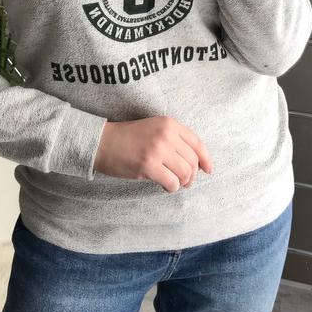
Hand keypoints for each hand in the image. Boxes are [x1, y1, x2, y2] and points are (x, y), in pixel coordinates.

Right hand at [93, 116, 213, 193]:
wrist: (103, 142)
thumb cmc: (129, 138)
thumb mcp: (155, 129)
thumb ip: (175, 140)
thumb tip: (198, 164)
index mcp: (169, 123)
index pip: (197, 143)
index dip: (206, 159)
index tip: (208, 170)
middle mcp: (166, 134)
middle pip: (193, 161)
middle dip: (192, 175)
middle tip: (184, 181)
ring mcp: (158, 149)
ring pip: (185, 173)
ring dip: (181, 182)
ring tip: (172, 182)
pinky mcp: (148, 165)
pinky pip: (172, 183)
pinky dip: (171, 188)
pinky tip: (163, 185)